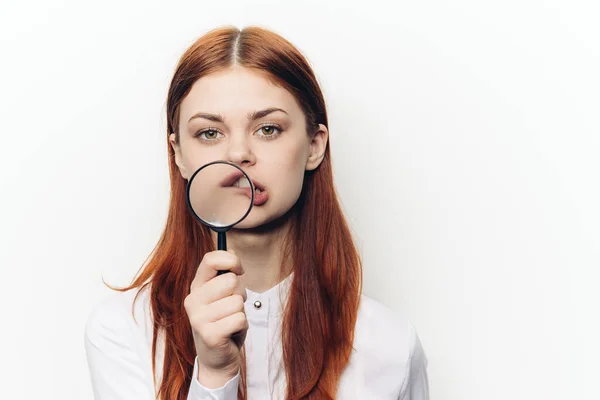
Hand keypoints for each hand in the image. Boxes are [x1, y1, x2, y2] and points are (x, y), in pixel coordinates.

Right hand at [184, 250, 247, 387]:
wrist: (216, 359)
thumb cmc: (223, 323)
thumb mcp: (222, 296)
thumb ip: (225, 274)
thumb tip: (232, 254)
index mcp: (196, 287)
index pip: (210, 259)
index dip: (231, 260)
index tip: (239, 270)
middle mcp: (193, 301)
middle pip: (230, 281)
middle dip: (240, 294)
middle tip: (232, 308)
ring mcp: (198, 318)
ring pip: (237, 301)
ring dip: (241, 313)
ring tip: (230, 322)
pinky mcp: (210, 335)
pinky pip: (240, 318)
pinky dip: (242, 326)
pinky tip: (231, 333)